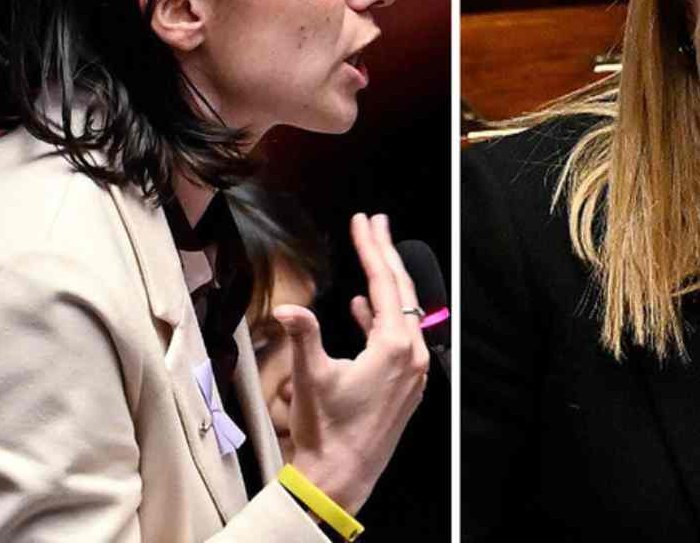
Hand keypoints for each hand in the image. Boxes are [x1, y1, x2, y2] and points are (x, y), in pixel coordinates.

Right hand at [271, 213, 428, 512]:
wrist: (341, 477)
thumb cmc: (327, 430)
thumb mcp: (310, 377)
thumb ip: (302, 335)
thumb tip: (286, 307)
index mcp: (394, 346)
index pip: (385, 283)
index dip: (371, 247)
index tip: (363, 221)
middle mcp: (412, 354)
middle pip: (400, 291)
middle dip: (385, 253)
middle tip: (374, 223)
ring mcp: (413, 371)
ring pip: (402, 313)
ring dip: (385, 284)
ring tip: (372, 255)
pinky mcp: (406, 384)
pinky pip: (398, 337)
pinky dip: (381, 318)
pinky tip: (364, 308)